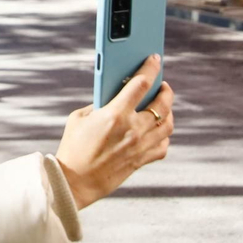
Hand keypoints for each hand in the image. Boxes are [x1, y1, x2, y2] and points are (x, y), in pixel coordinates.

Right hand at [55, 55, 173, 208]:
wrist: (75, 182)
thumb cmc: (73, 148)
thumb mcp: (79, 118)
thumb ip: (99, 104)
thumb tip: (115, 97)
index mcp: (115, 114)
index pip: (141, 83)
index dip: (150, 68)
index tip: (154, 60)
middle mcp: (133, 129)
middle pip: (162, 103)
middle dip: (165, 90)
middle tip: (162, 85)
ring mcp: (140, 146)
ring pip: (168, 124)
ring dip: (168, 111)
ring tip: (163, 106)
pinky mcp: (141, 161)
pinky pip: (163, 145)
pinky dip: (164, 136)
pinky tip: (158, 130)